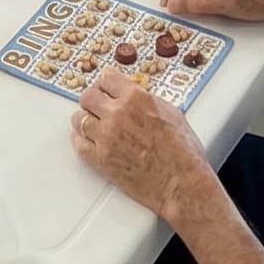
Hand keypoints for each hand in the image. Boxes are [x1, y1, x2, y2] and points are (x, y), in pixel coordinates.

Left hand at [70, 72, 206, 220]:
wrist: (182, 184)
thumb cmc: (184, 153)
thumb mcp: (171, 113)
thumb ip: (146, 101)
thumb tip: (135, 98)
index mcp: (136, 98)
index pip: (107, 79)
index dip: (106, 84)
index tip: (105, 88)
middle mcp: (117, 114)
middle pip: (88, 96)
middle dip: (92, 99)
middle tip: (95, 105)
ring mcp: (106, 137)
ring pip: (79, 119)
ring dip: (85, 119)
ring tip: (91, 123)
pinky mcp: (101, 160)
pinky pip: (79, 144)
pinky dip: (80, 140)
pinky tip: (86, 139)